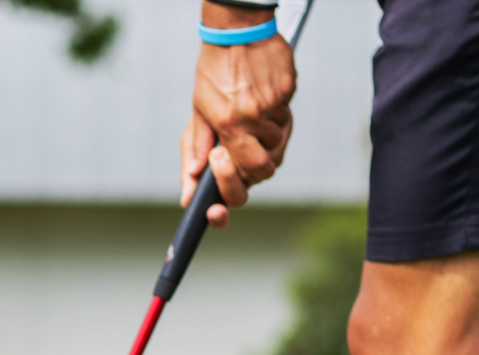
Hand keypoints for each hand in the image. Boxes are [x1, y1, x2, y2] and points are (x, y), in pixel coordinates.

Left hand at [180, 2, 296, 227]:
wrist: (236, 30)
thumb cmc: (214, 73)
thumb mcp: (199, 111)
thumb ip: (194, 151)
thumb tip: (190, 188)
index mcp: (229, 125)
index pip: (246, 174)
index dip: (235, 189)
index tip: (219, 200)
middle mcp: (253, 118)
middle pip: (266, 168)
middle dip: (250, 167)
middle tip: (234, 154)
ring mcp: (274, 106)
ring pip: (277, 144)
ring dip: (264, 139)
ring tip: (246, 116)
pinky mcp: (288, 92)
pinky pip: (285, 118)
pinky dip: (274, 116)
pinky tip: (260, 98)